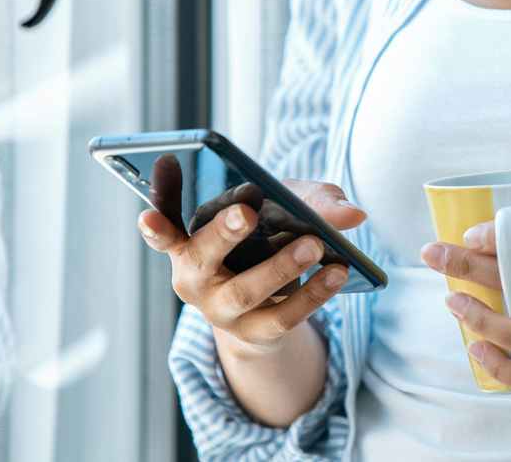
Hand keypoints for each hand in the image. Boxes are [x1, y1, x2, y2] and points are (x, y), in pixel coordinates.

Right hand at [137, 155, 365, 353]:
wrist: (268, 302)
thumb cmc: (268, 236)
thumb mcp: (285, 208)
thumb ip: (313, 201)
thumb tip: (351, 214)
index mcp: (190, 240)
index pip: (165, 228)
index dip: (158, 213)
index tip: (162, 176)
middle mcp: (194, 277)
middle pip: (202, 256)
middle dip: (224, 232)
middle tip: (249, 210)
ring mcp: (220, 310)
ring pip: (245, 290)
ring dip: (281, 266)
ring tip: (315, 245)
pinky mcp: (253, 333)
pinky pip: (282, 317)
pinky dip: (313, 294)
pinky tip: (338, 273)